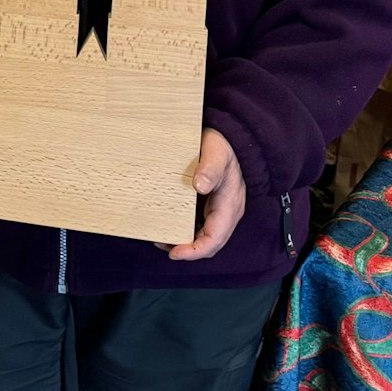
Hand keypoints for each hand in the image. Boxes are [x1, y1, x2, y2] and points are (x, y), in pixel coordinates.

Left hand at [168, 128, 245, 260]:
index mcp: (230, 205)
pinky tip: (171, 226)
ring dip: (186, 243)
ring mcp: (220, 210)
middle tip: (162, 245)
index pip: (215, 238)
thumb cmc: (222, 145)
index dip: (195, 250)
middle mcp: (227, 213)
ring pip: (205, 237)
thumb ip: (210, 168)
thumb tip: (200, 186)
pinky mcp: (212, 206)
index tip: (174, 253)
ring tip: (162, 239)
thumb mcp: (216, 153)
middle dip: (188, 250)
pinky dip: (186, 231)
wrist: (228, 138)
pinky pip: (201, 226)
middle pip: (209, 243)